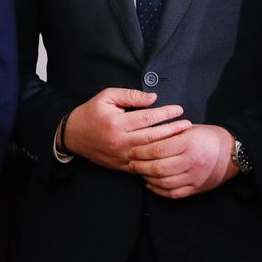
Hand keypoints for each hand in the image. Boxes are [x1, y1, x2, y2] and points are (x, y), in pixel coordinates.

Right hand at [62, 88, 189, 170]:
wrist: (73, 135)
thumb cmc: (91, 113)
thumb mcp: (107, 96)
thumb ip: (130, 95)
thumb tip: (153, 98)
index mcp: (117, 123)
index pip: (148, 118)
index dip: (165, 113)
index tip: (179, 109)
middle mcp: (120, 141)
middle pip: (153, 137)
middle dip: (173, 130)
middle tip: (188, 124)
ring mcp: (121, 156)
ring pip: (150, 153)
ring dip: (168, 146)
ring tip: (183, 139)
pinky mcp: (121, 166)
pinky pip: (143, 166)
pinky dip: (157, 161)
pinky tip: (169, 156)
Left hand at [128, 124, 236, 198]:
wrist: (233, 153)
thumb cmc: (208, 137)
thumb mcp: (190, 129)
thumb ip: (169, 134)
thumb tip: (144, 138)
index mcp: (189, 143)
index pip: (158, 149)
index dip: (141, 151)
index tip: (132, 150)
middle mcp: (192, 161)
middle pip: (158, 168)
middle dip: (140, 166)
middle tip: (131, 163)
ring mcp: (195, 177)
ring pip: (164, 182)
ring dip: (148, 178)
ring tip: (140, 172)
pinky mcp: (197, 188)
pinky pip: (173, 193)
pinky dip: (159, 190)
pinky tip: (151, 184)